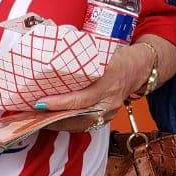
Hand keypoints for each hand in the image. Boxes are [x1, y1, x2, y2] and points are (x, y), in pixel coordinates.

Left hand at [34, 41, 155, 123]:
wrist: (140, 67)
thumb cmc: (118, 56)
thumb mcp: (100, 51)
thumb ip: (80, 57)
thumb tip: (50, 56)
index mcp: (108, 79)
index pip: (82, 97)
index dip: (60, 102)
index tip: (41, 102)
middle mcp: (110, 98)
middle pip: (80, 115)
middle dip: (54, 116)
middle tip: (34, 112)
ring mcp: (111, 110)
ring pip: (82, 124)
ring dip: (59, 123)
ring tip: (39, 118)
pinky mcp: (109, 116)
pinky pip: (87, 124)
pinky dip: (69, 124)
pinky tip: (54, 121)